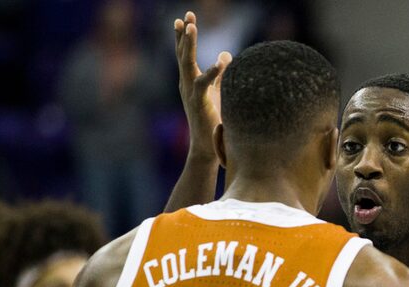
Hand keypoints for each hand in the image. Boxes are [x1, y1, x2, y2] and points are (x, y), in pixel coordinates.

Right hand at [174, 12, 231, 160]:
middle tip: (186, 15)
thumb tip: (226, 54)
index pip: (185, 55)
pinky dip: (213, 71)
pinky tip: (222, 60)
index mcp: (189, 82)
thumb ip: (219, 74)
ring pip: (187, 63)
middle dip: (184, 34)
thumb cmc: (213, 121)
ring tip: (191, 26)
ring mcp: (190, 93)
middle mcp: (186, 85)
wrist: (207, 148)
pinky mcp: (199, 102)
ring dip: (188, 44)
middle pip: (183, 54)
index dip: (183, 37)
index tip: (184, 19)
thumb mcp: (216, 93)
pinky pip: (203, 83)